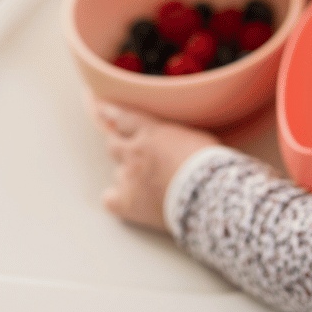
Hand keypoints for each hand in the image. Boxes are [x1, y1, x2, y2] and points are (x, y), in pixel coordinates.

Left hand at [90, 96, 218, 230]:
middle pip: (113, 144)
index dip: (112, 114)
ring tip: (149, 183)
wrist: (208, 192)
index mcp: (151, 133)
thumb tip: (172, 138)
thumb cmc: (209, 163)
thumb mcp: (194, 136)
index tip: (101, 109)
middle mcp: (134, 152)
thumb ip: (174, 135)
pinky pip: (110, 200)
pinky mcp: (128, 202)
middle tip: (135, 153)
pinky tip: (129, 200)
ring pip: (118, 172)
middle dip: (121, 146)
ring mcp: (129, 177)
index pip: (124, 118)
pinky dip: (118, 199)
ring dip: (129, 175)